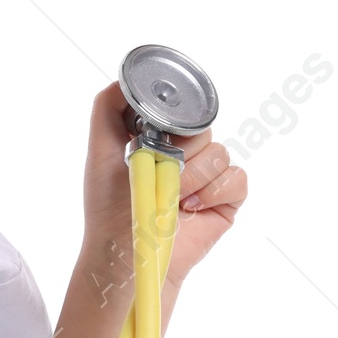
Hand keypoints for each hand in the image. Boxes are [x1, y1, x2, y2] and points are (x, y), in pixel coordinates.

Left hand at [80, 80, 247, 304]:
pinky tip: (190, 209)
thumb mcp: (101, 154)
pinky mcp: (226, 199)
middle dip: (178, 152)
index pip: (180, 109)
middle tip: (160, 174)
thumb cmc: (111, 211)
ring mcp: (207, 176)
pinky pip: (236, 178)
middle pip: (201, 127)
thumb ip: (107, 112)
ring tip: (172, 199)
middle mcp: (185, 153)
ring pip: (219, 152)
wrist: (130, 258)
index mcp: (158, 139)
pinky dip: (213, 193)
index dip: (173, 116)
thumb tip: (123, 78)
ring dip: (192, 177)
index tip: (157, 133)